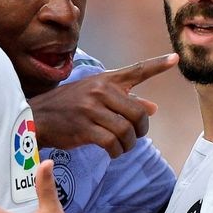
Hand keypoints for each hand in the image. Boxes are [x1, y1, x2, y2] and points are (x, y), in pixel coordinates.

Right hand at [29, 53, 177, 157]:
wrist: (37, 116)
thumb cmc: (68, 106)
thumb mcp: (94, 96)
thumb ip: (124, 100)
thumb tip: (153, 108)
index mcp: (105, 80)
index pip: (136, 70)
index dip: (157, 65)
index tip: (175, 59)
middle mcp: (100, 91)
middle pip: (138, 113)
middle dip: (141, 129)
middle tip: (135, 136)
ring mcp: (92, 109)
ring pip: (126, 131)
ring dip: (129, 144)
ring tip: (122, 147)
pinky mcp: (84, 128)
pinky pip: (112, 143)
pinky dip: (116, 152)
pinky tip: (112, 152)